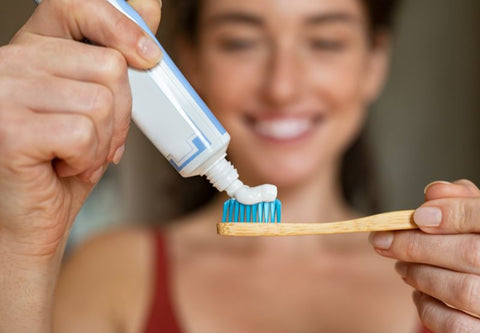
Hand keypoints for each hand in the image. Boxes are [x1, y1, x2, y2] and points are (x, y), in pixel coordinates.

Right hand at [0, 0, 160, 330]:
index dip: (120, 27)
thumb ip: (113, 59)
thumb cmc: (61, 165)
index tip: (148, 58)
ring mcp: (4, 93)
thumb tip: (148, 7)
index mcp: (32, 50)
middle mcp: (11, 62)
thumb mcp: (95, 106)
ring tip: (78, 156)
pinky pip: (84, 132)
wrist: (29, 221)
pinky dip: (88, 159)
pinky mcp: (9, 128)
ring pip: (101, 102)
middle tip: (98, 139)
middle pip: (108, 67)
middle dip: (120, 114)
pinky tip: (64, 167)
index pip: (77, 7)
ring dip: (104, 141)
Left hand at [369, 179, 479, 331]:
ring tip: (401, 266)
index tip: (416, 216)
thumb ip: (459, 202)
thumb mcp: (475, 219)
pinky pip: (454, 324)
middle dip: (416, 245)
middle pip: (470, 253)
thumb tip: (433, 191)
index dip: (452, 213)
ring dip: (419, 274)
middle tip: (382, 241)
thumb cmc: (478, 245)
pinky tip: (419, 293)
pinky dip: (427, 307)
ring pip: (460, 290)